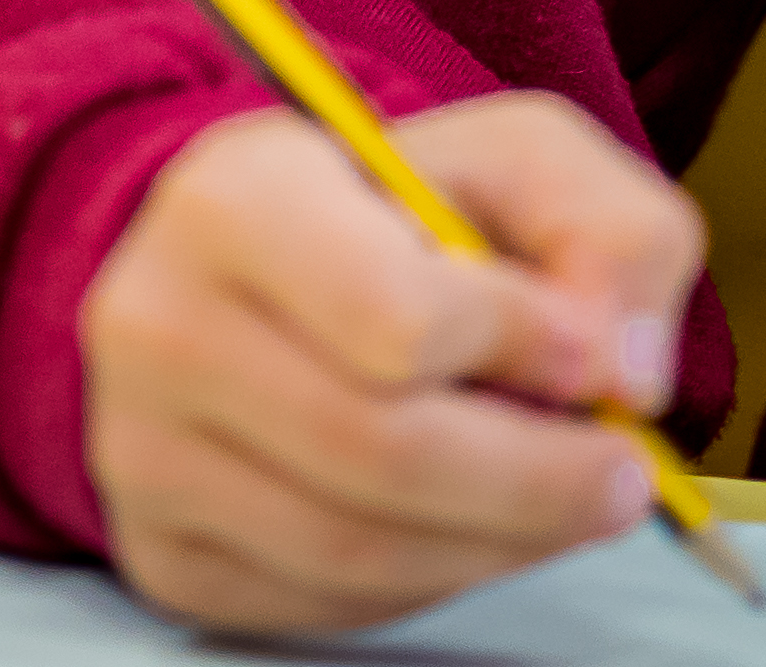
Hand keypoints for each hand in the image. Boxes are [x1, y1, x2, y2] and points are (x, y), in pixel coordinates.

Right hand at [81, 88, 707, 638]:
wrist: (262, 275)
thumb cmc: (398, 216)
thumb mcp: (522, 162)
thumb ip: (609, 232)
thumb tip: (620, 370)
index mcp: (233, 196)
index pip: (396, 316)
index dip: (519, 347)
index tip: (584, 353)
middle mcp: (157, 321)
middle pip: (380, 451)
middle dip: (537, 479)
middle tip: (623, 474)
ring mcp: (143, 449)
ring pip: (357, 545)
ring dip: (498, 541)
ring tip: (565, 499)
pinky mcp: (164, 551)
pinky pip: (324, 602)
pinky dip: (427, 578)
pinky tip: (464, 523)